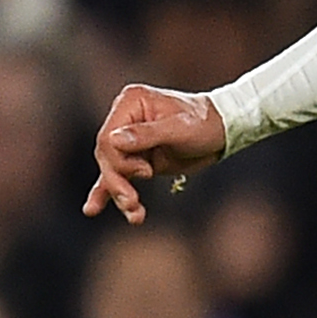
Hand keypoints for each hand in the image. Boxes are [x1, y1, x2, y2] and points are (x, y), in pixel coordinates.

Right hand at [84, 83, 226, 222]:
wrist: (224, 131)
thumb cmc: (205, 123)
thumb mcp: (180, 128)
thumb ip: (147, 134)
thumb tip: (113, 140)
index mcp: (131, 103)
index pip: (108, 138)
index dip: (120, 161)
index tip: (146, 172)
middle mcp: (124, 119)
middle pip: (107, 157)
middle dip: (118, 182)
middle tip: (132, 202)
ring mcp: (129, 140)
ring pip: (112, 170)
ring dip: (119, 194)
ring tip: (134, 214)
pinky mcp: (137, 158)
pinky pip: (118, 175)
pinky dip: (109, 192)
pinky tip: (93, 209)